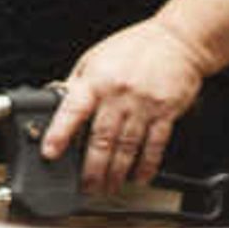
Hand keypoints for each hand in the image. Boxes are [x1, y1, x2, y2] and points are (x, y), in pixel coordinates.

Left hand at [38, 18, 212, 197]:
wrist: (178, 40)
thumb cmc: (134, 47)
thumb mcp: (94, 58)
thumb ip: (76, 84)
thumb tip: (55, 103)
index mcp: (96, 81)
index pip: (72, 110)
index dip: (59, 133)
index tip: (50, 153)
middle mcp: (119, 95)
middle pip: (102, 139)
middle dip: (92, 168)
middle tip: (86, 187)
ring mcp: (144, 105)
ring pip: (127, 147)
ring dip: (117, 172)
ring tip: (109, 187)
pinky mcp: (167, 112)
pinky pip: (155, 144)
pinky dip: (147, 165)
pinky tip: (139, 177)